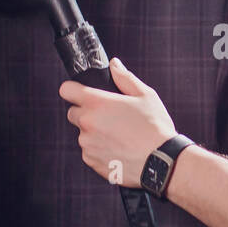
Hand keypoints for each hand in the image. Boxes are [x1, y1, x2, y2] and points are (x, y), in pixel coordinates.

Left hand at [59, 58, 175, 187]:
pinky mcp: (91, 160)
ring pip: (83, 133)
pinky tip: (119, 149)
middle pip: (73, 113)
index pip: (67, 90)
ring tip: (119, 136)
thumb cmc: (155, 128)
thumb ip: (125, 77)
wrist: (161, 161)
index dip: (73, 90)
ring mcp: (87, 143)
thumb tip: (114, 65)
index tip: (81, 93)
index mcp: (97, 103)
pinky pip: (89, 151)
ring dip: (94, 133)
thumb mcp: (145, 96)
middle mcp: (87, 122)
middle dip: (86, 113)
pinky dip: (99, 150)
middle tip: (109, 117)